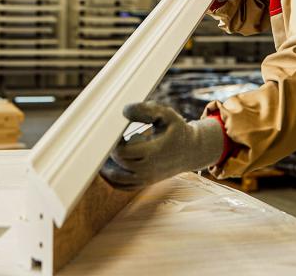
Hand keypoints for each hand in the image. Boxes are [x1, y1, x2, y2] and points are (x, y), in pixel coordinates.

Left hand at [99, 102, 223, 190]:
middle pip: (119, 164)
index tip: (112, 132)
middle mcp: (150, 169)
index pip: (123, 152)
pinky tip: (107, 165)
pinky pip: (123, 186)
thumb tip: (124, 111)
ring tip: (103, 151)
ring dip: (106, 167)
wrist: (192, 150)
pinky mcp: (145, 183)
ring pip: (117, 179)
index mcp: (154, 152)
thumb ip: (146, 110)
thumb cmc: (176, 129)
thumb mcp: (166, 115)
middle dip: (109, 152)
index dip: (113, 143)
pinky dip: (111, 178)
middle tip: (106, 139)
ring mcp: (147, 179)